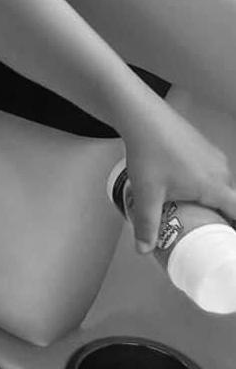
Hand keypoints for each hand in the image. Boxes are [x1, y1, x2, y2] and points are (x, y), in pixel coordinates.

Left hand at [121, 105, 235, 252]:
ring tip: (193, 214)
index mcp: (214, 186)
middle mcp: (221, 171)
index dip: (235, 230)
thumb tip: (144, 250)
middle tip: (204, 233)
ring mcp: (214, 157)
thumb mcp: (146, 194)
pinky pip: (211, 173)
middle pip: (228, 202)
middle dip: (220, 218)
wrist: (143, 118)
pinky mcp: (204, 148)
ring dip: (210, 201)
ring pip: (219, 187)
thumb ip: (147, 224)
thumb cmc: (149, 154)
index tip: (230, 241)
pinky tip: (185, 190)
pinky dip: (204, 185)